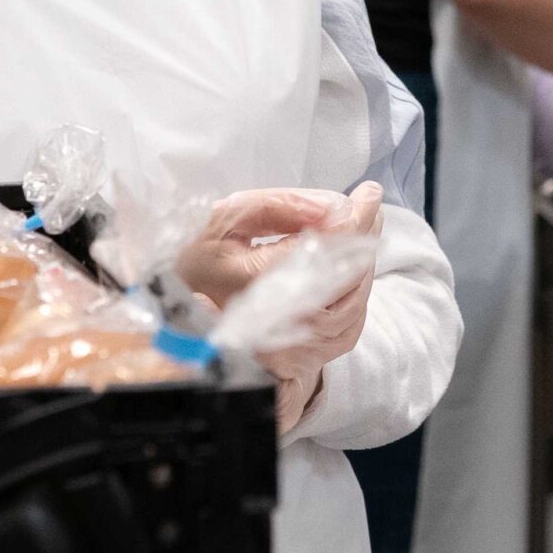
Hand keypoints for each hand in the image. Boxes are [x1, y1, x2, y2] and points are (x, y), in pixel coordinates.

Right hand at [179, 185, 381, 434]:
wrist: (183, 334)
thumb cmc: (197, 271)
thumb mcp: (224, 224)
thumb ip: (276, 208)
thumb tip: (331, 206)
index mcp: (254, 281)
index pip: (323, 246)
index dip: (354, 217)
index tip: (368, 193)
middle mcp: (282, 319)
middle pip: (346, 273)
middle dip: (364, 234)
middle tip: (369, 206)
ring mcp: (298, 345)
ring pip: (354, 300)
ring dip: (365, 262)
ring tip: (363, 231)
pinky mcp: (308, 359)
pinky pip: (349, 325)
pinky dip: (358, 295)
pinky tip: (352, 272)